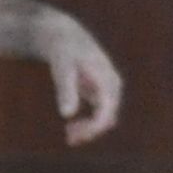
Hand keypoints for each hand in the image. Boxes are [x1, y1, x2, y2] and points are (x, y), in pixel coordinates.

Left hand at [36, 15, 124, 143]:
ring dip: (89, 130)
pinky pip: (99, 115)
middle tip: (69, 138)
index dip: (94, 127)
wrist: (61, 34)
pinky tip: (71, 129)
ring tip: (69, 137)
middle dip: (90, 130)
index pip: (107, 110)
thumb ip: (65, 88)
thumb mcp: (61, 65)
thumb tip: (66, 114)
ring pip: (105, 119)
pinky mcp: (99, 92)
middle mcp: (112, 85)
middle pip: (108, 117)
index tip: (75, 136)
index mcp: (107, 78)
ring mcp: (107, 89)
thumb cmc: (61, 48)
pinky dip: (88, 125)